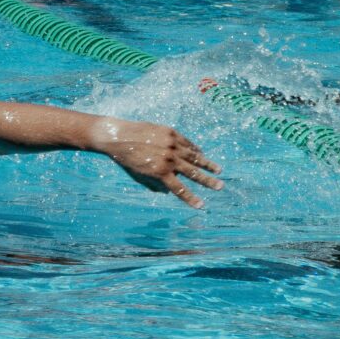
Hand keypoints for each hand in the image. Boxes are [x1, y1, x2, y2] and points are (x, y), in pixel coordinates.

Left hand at [90, 118, 222, 208]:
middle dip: (208, 181)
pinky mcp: (171, 133)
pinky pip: (187, 144)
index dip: (190, 198)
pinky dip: (195, 150)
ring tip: (219, 170)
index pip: (179, 189)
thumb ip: (154, 185)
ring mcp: (171, 145)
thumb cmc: (127, 159)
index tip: (201, 205)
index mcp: (160, 172)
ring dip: (207, 164)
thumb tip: (167, 191)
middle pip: (193, 173)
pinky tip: (202, 154)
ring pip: (194, 156)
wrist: (118, 136)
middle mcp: (169, 159)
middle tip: (220, 187)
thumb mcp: (138, 176)